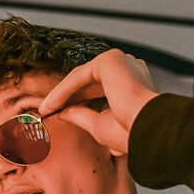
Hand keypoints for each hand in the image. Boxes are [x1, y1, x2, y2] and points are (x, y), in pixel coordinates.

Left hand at [38, 48, 158, 155]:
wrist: (148, 131)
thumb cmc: (132, 132)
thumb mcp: (99, 125)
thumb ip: (81, 115)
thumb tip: (62, 112)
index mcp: (132, 82)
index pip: (97, 88)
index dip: (76, 101)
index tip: (58, 114)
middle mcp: (128, 67)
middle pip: (87, 82)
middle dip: (65, 97)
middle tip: (47, 111)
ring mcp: (120, 61)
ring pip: (81, 78)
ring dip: (60, 94)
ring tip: (44, 110)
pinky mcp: (109, 60)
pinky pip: (79, 76)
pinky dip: (63, 91)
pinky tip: (49, 105)